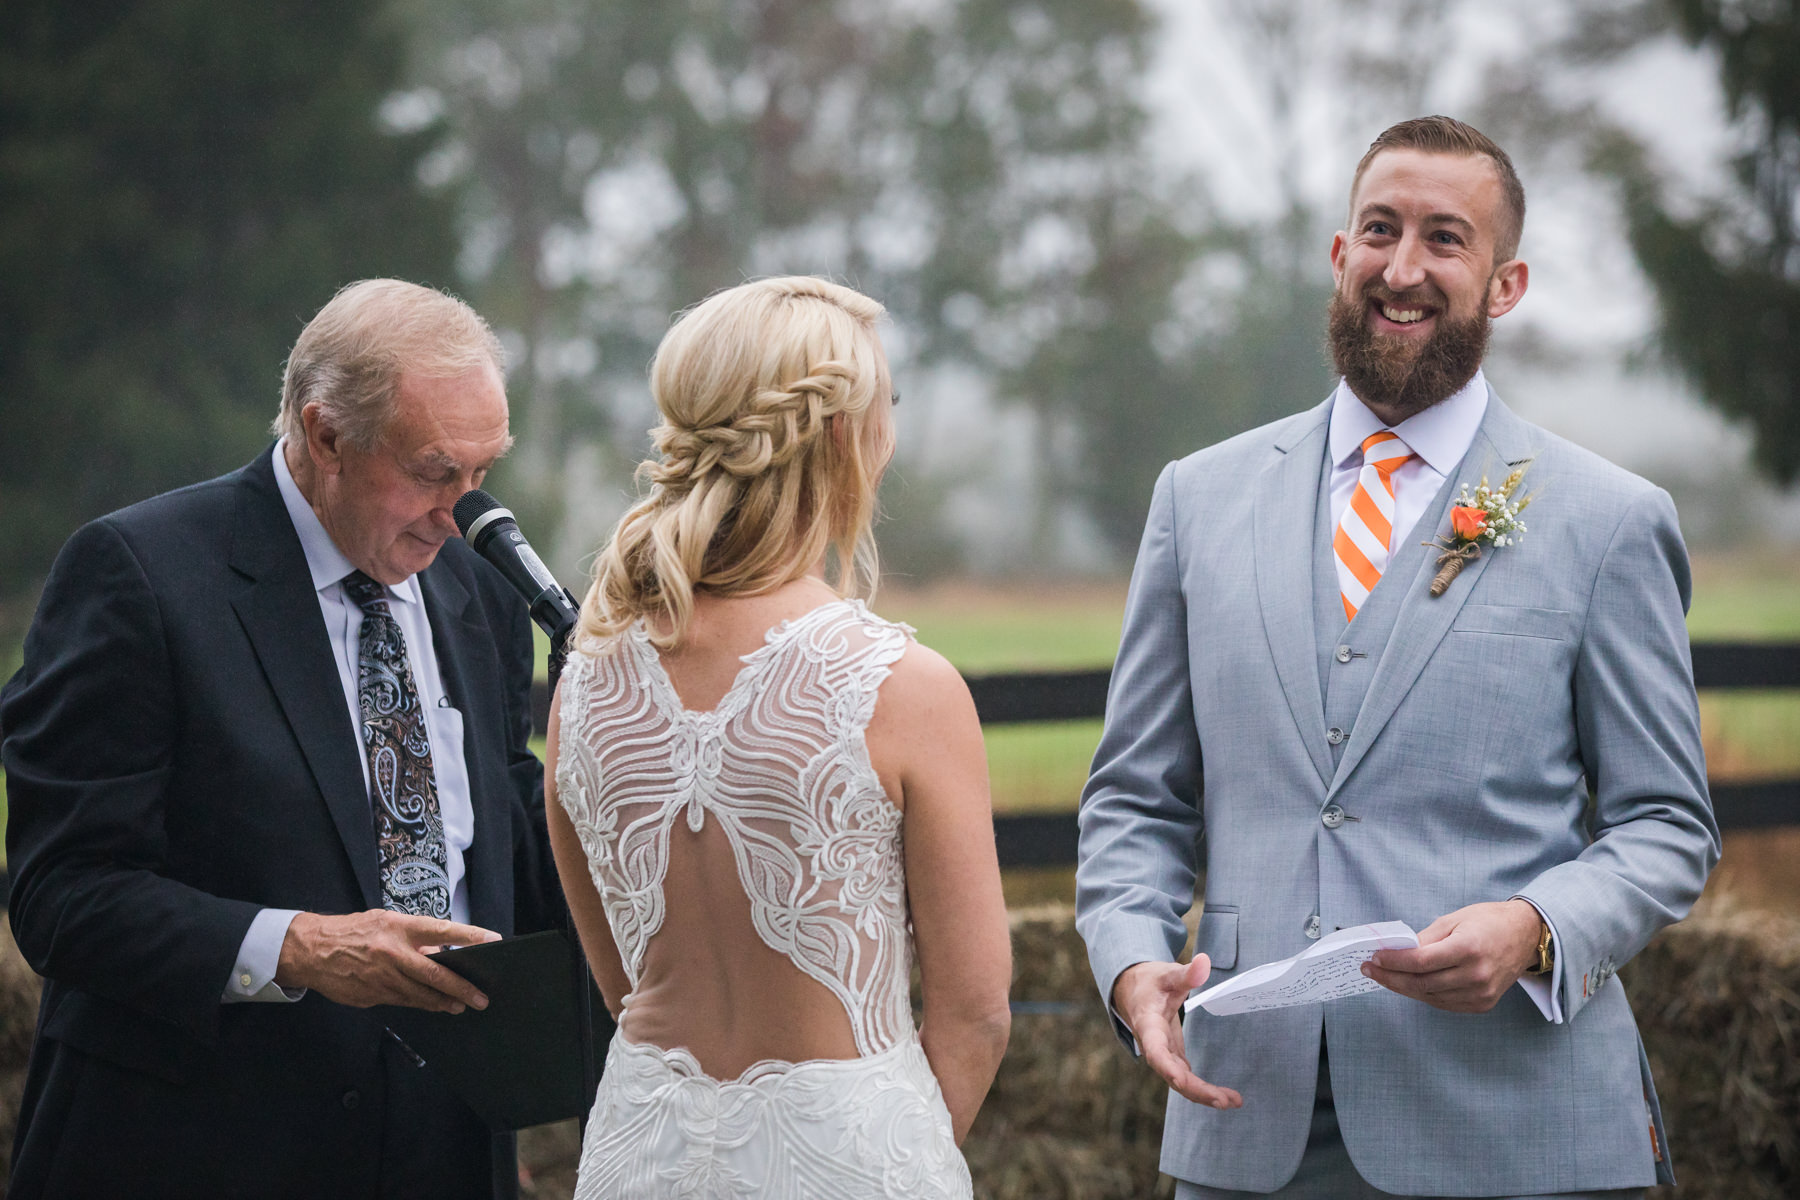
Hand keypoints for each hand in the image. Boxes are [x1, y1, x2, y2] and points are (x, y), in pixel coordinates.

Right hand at [275, 910, 500, 1012]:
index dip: (471, 936)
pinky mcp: (371, 996)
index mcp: (399, 928)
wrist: (312, 950)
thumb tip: (442, 953)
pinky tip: (434, 1006)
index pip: (443, 930)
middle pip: (435, 973)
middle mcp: (393, 953)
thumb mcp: (386, 923)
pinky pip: (403, 1002)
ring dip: (444, 1002)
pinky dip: (421, 1004)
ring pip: (421, 994)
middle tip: (481, 998)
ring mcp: (382, 977)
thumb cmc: (354, 931)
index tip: (494, 941)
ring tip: (461, 1005)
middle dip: (462, 988)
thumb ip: (414, 938)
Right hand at [1111, 958, 1243, 1108]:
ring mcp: (1162, 1053)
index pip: (1156, 1050)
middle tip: (1225, 1100)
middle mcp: (1153, 1045)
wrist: (1132, 990)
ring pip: (1180, 1080)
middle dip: (1196, 1089)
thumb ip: (1187, 973)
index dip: (1167, 1066)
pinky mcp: (1171, 1055)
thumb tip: (1204, 961)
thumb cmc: (1150, 982)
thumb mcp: (1167, 974)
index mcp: (1148, 1025)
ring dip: (1203, 1093)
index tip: (1182, 1079)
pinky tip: (1224, 1096)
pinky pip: (1185, 1077)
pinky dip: (1202, 1088)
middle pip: (1172, 1074)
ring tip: (1232, 1101)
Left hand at [1361, 900, 1542, 1012]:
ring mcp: (1481, 994)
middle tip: (1370, 970)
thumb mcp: (1454, 920)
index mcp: (1468, 949)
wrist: (1525, 936)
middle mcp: (1476, 975)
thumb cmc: (1488, 921)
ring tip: (1385, 976)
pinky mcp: (1483, 1004)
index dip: (1394, 962)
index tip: (1374, 958)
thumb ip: (1424, 939)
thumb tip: (1396, 952)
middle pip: (1422, 983)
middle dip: (1391, 978)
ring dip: (1404, 987)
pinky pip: (1444, 1003)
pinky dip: (1424, 994)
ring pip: (1430, 997)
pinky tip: (1409, 984)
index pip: (1421, 962)